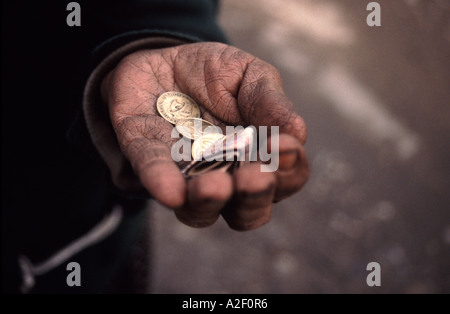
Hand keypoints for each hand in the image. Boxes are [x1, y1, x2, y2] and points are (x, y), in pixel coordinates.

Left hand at [102, 42, 308, 230]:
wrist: (164, 60)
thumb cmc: (215, 75)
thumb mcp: (250, 76)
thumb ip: (270, 102)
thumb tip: (297, 133)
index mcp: (257, 159)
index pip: (284, 180)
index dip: (289, 171)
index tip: (285, 147)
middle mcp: (224, 177)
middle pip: (246, 212)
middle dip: (252, 199)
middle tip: (255, 178)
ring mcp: (184, 174)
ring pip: (199, 211)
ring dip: (208, 203)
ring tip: (214, 187)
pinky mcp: (144, 155)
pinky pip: (151, 175)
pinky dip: (161, 182)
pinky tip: (171, 190)